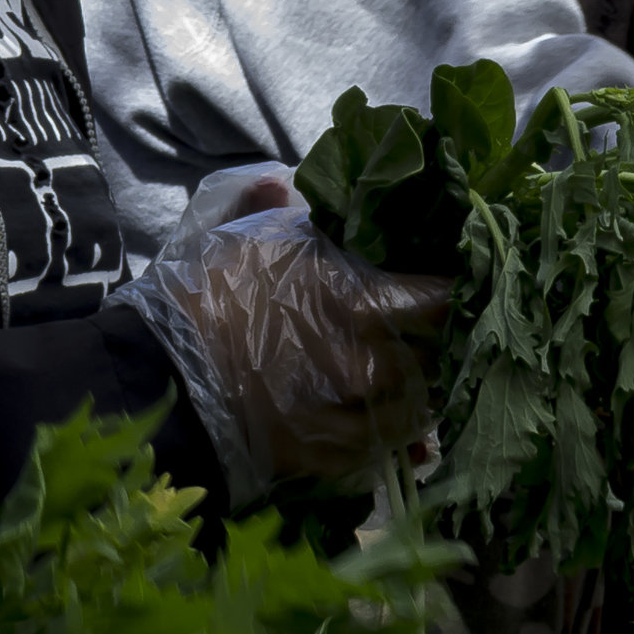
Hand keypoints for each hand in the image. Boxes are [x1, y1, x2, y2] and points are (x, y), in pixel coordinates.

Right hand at [121, 202, 449, 498]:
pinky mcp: (329, 455)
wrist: (160, 380)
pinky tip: (409, 435)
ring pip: (419, 409)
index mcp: (355, 299)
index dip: (460, 295)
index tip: (472, 287)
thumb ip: (269, 206)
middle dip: (450, 350)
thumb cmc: (201, 300)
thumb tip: (282, 178)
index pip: (439, 299)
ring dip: (429, 396)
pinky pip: (384, 451)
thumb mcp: (238, 239)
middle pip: (437, 359)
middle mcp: (366, 360)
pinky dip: (401, 441)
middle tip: (457, 341)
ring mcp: (349, 413)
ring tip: (433, 384)